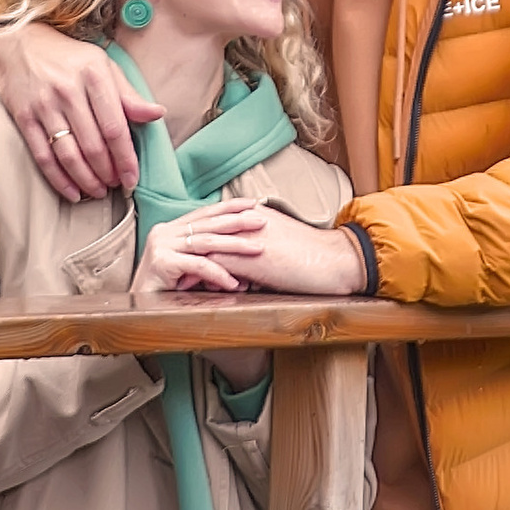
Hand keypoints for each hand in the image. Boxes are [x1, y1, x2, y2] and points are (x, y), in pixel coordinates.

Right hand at [0, 20, 160, 202]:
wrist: (20, 45)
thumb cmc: (70, 59)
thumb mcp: (103, 66)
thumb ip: (129, 94)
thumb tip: (158, 114)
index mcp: (94, 75)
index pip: (115, 127)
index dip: (126, 158)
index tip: (132, 178)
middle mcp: (69, 90)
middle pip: (93, 145)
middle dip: (107, 173)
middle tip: (115, 185)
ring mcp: (44, 105)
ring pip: (68, 155)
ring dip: (86, 180)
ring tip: (98, 191)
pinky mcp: (24, 117)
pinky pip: (43, 156)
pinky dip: (58, 180)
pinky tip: (72, 193)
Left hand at [134, 204, 365, 302]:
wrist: (337, 261)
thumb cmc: (316, 259)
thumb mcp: (282, 248)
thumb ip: (259, 253)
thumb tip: (244, 270)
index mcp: (255, 217)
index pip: (218, 228)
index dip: (199, 245)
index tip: (186, 262)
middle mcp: (247, 223)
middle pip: (206, 236)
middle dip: (187, 256)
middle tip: (171, 273)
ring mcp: (247, 239)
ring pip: (207, 250)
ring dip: (190, 267)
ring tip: (176, 285)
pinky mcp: (250, 258)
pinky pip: (217, 266)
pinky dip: (202, 278)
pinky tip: (191, 291)